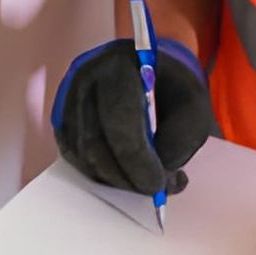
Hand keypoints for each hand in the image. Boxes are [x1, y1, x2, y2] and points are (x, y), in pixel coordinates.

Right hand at [51, 37, 213, 194]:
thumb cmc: (174, 87)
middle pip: (94, 142)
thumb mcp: (194, 107)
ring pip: (82, 155)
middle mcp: (85, 78)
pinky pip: (74, 157)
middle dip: (126, 177)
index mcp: (120, 65)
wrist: (150, 70)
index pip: (119, 121)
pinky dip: (100, 173)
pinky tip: (125, 171)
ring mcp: (67, 97)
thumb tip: (158, 177)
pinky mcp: (62, 117)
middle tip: (154, 189)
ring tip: (145, 178)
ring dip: (115, 179)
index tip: (157, 185)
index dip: (137, 161)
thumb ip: (180, 141)